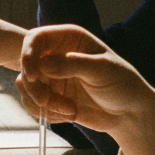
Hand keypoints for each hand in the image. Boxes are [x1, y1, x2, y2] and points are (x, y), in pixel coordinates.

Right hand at [17, 24, 154, 154]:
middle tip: (47, 102)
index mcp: (69, 38)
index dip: (28, 55)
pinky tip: (67, 116)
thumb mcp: (102, 70)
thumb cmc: (122, 84)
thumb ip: (73, 64)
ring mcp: (51, 76)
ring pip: (26, 86)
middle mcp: (56, 54)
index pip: (36, 38)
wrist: (128, 113)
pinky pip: (32, 102)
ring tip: (69, 110)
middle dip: (35, 87)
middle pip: (26, 65)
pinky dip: (45, 112)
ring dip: (42, 102)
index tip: (33, 75)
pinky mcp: (50, 95)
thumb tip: (43, 64)